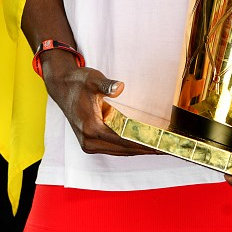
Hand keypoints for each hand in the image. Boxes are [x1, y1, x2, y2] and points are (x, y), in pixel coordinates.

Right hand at [40, 51, 154, 156]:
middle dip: (146, 149)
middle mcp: (89, 140)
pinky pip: (114, 148)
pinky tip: (143, 144)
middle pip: (124, 150)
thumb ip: (107, 85)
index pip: (124, 140)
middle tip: (168, 148)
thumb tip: (120, 87)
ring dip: (139, 150)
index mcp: (91, 128)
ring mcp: (88, 144)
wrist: (62, 86)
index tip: (162, 145)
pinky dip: (129, 147)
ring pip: (120, 151)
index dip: (145, 144)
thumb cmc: (78, 82)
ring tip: (160, 148)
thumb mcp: (93, 79)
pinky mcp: (90, 142)